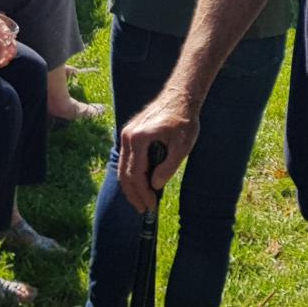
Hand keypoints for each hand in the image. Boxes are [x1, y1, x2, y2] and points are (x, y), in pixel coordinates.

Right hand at [117, 96, 199, 212]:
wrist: (180, 96)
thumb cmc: (184, 120)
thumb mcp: (182, 146)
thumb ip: (168, 167)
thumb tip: (155, 186)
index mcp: (139, 138)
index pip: (136, 174)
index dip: (143, 193)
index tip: (151, 206)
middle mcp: (128, 136)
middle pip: (125, 174)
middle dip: (134, 195)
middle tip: (144, 210)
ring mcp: (126, 134)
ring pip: (123, 168)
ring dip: (131, 187)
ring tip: (142, 201)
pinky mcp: (129, 134)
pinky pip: (127, 159)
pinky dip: (132, 174)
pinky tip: (141, 184)